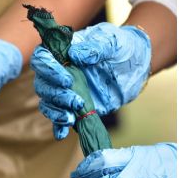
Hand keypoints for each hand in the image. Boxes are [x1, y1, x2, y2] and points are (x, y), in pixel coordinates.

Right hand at [30, 22, 150, 139]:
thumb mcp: (112, 42)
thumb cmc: (121, 46)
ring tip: (71, 118)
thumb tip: (75, 55)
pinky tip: (61, 134)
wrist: (137, 65)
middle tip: (76, 101)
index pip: (41, 58)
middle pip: (42, 84)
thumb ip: (95, 47)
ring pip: (47, 102)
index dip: (47, 69)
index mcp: (62, 52)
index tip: (66, 80)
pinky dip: (58, 126)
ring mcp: (64, 90)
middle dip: (56, 95)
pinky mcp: (73, 106)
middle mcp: (58, 71)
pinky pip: (58, 117)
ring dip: (56, 111)